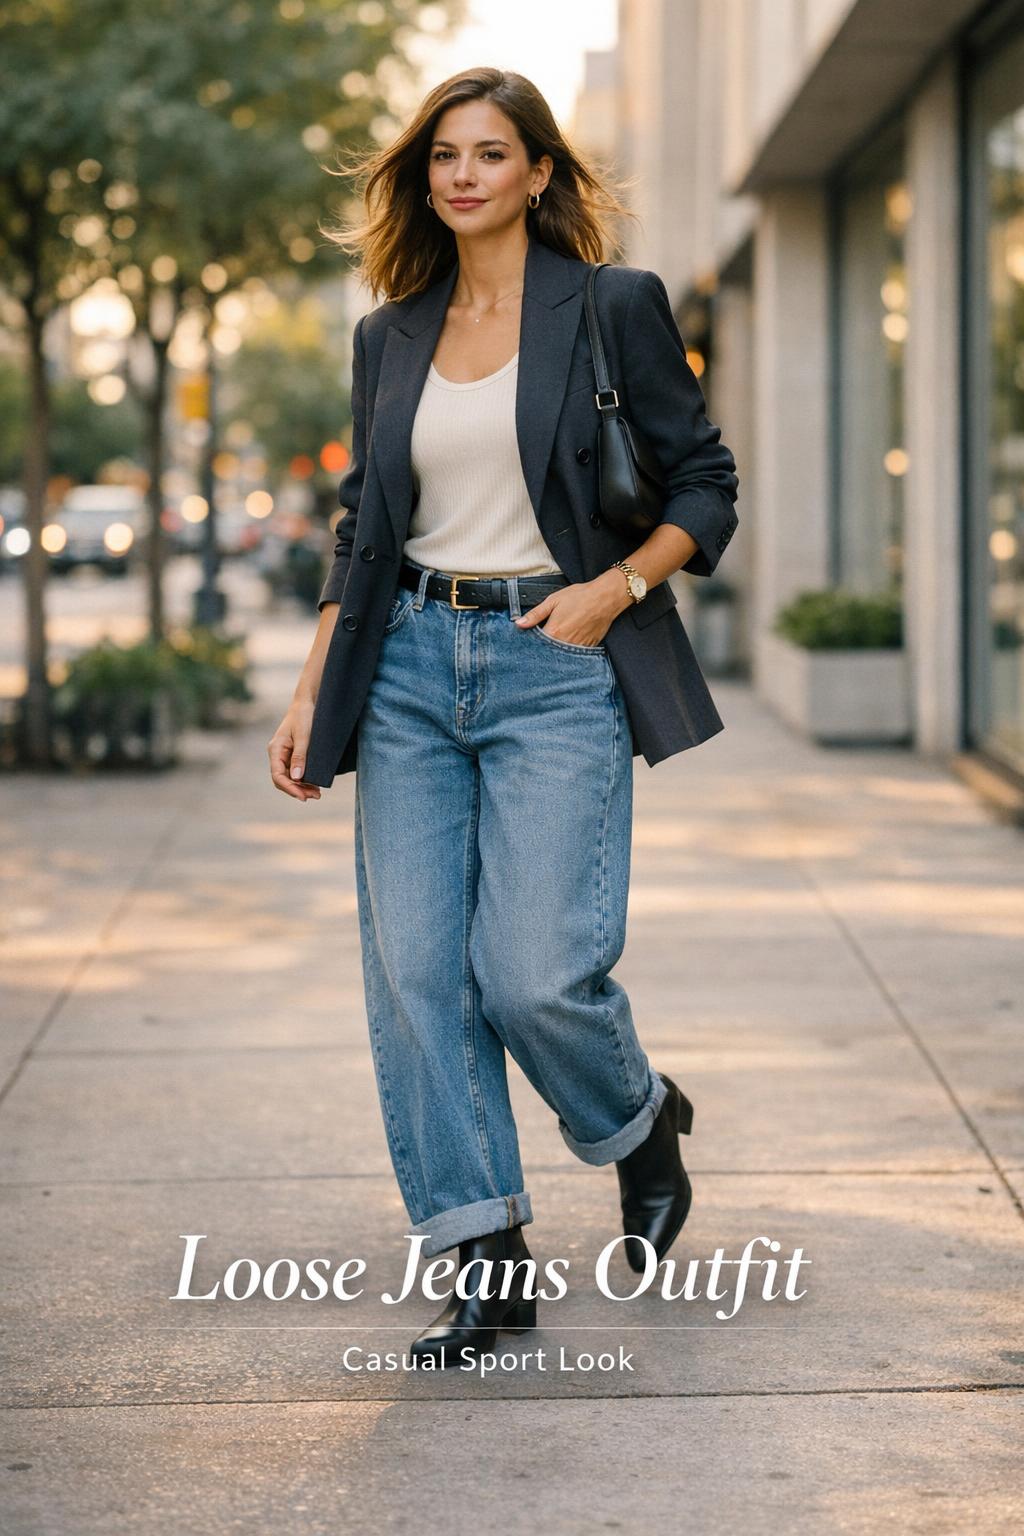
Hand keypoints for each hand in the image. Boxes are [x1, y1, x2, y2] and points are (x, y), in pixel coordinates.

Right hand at [268, 699, 320, 800]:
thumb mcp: (303, 735)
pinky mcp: (294, 755)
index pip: (277, 775)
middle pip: (283, 780)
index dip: (289, 788)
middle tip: (315, 796)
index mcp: (276, 749)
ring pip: (290, 778)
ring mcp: (285, 755)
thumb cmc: (304, 715)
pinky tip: (315, 785)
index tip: (303, 796)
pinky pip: (296, 772)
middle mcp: (278, 754)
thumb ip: (300, 756)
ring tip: (317, 793)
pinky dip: (304, 780)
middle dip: (297, 790)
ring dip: (302, 787)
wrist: (308, 702)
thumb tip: (296, 778)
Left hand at [513, 571, 631, 645]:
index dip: (531, 644)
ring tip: (557, 643)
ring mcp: (578, 647)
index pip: (536, 645)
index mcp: (554, 632)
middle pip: (549, 653)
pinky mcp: (588, 647)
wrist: (605, 597)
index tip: (528, 642)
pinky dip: (570, 651)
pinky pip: (575, 654)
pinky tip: (568, 644)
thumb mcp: (553, 601)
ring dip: (557, 652)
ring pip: (562, 655)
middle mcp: (565, 643)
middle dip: (544, 649)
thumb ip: (535, 614)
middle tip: (542, 644)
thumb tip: (519, 623)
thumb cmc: (580, 597)